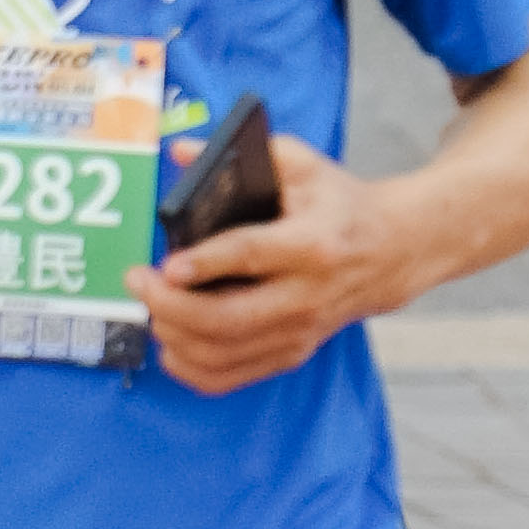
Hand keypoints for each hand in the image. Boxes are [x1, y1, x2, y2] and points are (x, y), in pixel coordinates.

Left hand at [129, 134, 398, 398]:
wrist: (390, 253)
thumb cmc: (338, 204)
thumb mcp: (303, 165)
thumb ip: (248, 152)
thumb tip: (179, 151)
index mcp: (313, 244)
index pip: (251, 257)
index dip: (205, 264)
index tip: (168, 265)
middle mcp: (306, 296)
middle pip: (228, 319)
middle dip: (171, 306)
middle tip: (138, 281)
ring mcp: (299, 332)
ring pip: (222, 353)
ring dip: (173, 335)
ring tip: (149, 304)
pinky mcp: (291, 354)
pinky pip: (229, 377)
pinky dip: (190, 367)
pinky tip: (169, 342)